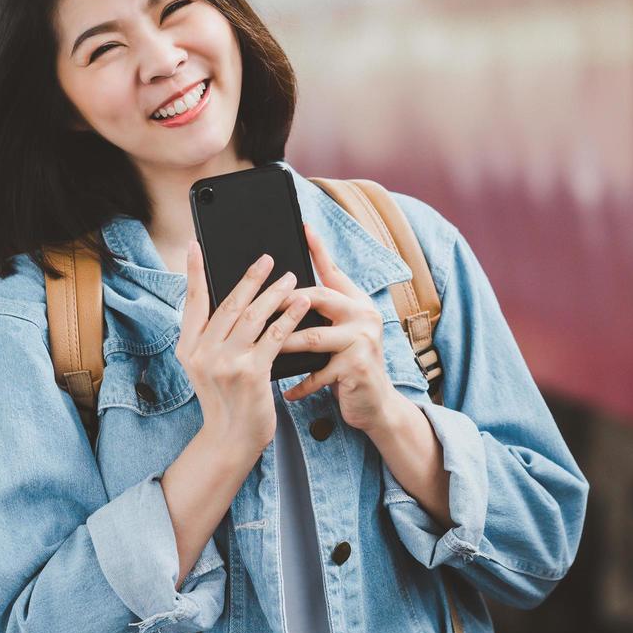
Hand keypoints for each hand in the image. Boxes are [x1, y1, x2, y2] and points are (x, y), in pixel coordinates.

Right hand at [176, 240, 311, 455]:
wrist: (231, 439)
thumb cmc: (224, 400)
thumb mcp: (205, 368)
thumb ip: (211, 338)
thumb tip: (230, 302)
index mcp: (189, 348)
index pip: (192, 301)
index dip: (194, 271)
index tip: (195, 246)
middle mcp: (203, 352)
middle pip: (229, 304)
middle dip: (250, 277)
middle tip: (267, 259)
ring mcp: (226, 362)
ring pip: (254, 316)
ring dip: (275, 293)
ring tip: (291, 278)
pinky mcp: (252, 372)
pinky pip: (275, 336)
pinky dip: (289, 316)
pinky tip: (301, 304)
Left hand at [279, 222, 404, 434]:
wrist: (376, 404)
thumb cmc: (348, 365)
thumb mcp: (339, 333)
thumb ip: (321, 312)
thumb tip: (286, 291)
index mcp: (357, 302)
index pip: (333, 271)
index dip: (319, 249)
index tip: (304, 227)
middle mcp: (364, 315)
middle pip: (320, 297)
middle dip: (284, 301)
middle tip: (256, 304)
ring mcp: (363, 341)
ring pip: (312, 336)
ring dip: (282, 342)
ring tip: (259, 347)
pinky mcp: (357, 368)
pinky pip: (318, 373)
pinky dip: (298, 384)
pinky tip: (282, 391)